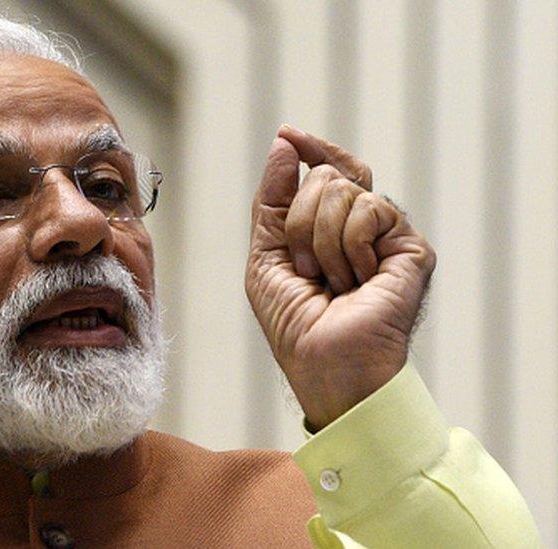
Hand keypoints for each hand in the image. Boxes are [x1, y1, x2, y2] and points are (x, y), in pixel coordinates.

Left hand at [245, 125, 435, 429]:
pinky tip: (358, 281)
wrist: (324, 363)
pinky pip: (370, 209)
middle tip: (307, 270)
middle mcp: (361, 228)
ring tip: (333, 283)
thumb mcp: (265, 255)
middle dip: (299, 222)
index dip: (311, 149)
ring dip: (320, 241)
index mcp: (330, 230)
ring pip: (343, 190)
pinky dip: (348, 247)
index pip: (328, 172)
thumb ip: (272, 200)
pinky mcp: (411, 248)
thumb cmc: (295, 323)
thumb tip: (285, 144)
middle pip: (325, 177)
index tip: (288, 135)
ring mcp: (387, 237)